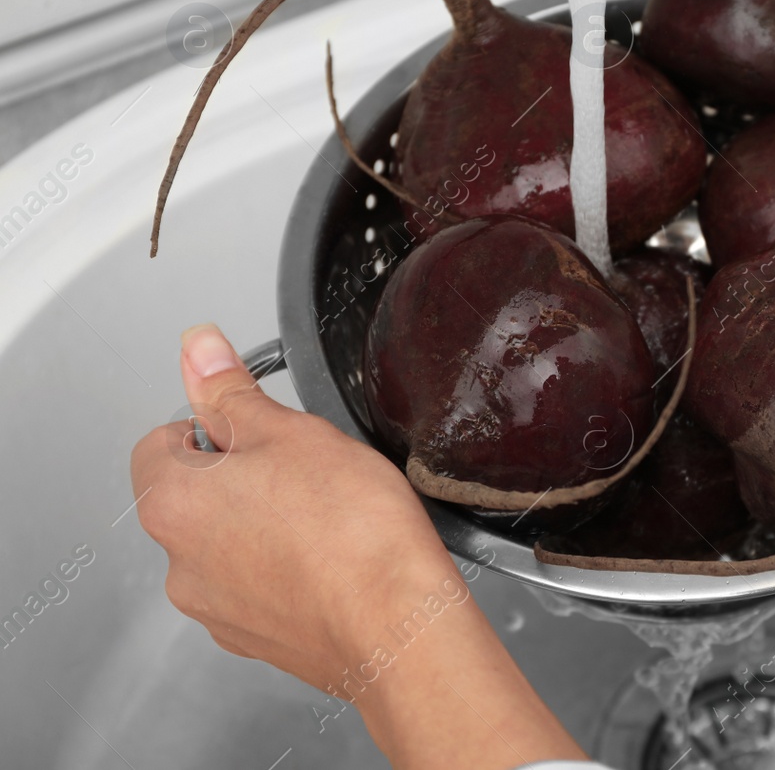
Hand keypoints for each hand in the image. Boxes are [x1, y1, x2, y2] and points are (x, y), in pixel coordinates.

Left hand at [132, 323, 585, 769]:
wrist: (397, 623)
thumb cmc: (351, 531)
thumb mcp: (292, 431)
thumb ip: (232, 390)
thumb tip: (198, 350)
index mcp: (172, 503)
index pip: (163, 439)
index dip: (217, 423)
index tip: (262, 427)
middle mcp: (179, 564)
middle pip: (198, 495)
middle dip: (245, 476)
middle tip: (307, 468)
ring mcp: (216, 608)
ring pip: (232, 542)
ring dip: (267, 524)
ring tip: (330, 516)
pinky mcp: (256, 637)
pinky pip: (262, 585)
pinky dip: (289, 568)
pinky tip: (336, 555)